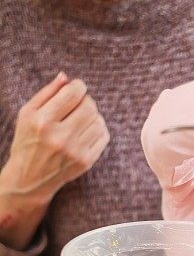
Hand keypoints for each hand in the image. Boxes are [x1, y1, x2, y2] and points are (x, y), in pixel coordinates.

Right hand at [1, 72, 109, 204]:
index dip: (78, 86)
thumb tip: (67, 77)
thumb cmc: (27, 141)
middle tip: (79, 104)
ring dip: (93, 115)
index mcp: (42, 121)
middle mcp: (60, 137)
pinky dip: (98, 129)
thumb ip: (47, 92)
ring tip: (81, 118)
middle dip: (86, 100)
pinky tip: (86, 130)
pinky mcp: (86, 162)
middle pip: (90, 106)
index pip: (73, 93)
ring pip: (99, 120)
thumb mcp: (27, 113)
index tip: (76, 89)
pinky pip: (104, 136)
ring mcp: (75, 151)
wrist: (29, 178)